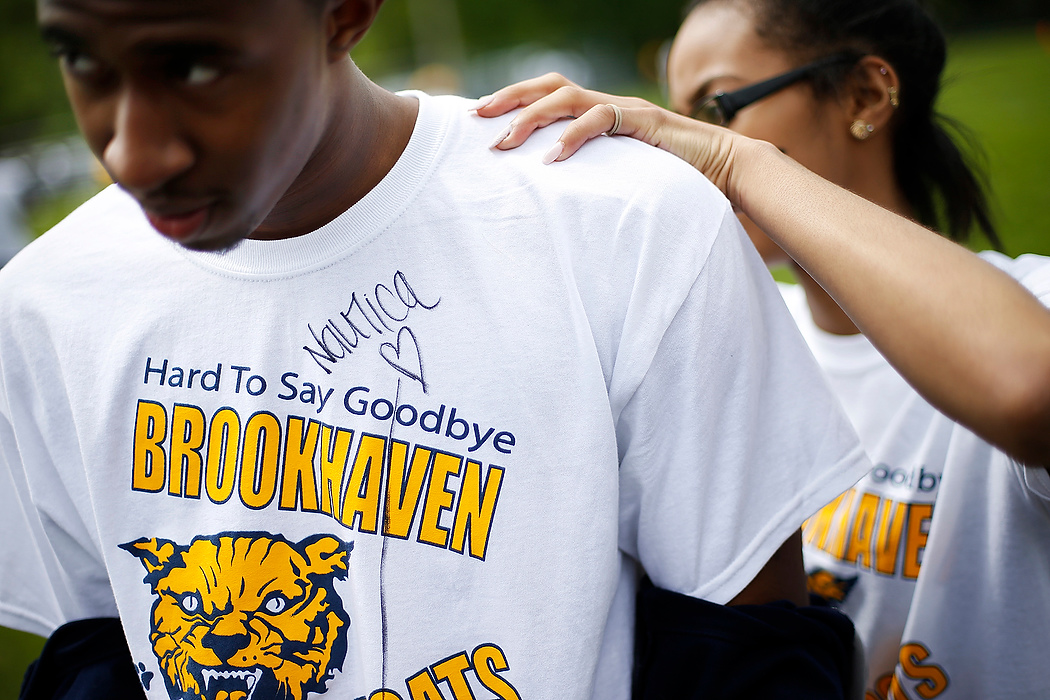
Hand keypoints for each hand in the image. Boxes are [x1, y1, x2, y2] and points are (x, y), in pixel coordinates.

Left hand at [474, 73, 742, 202]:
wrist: (726, 169)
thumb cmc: (672, 180)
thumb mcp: (619, 177)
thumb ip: (591, 178)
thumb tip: (552, 198)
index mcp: (598, 114)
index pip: (548, 96)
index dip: (514, 101)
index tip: (479, 118)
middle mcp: (606, 104)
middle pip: (548, 86)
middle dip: (509, 98)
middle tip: (477, 117)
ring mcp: (623, 109)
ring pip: (566, 97)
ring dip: (530, 117)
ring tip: (504, 140)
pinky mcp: (641, 121)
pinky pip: (599, 119)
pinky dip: (571, 136)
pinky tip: (552, 158)